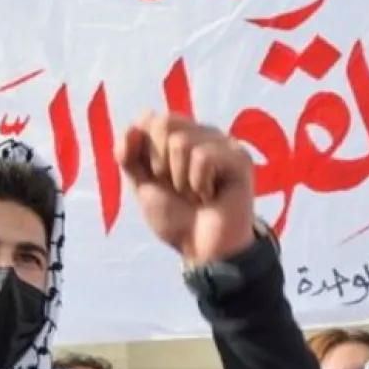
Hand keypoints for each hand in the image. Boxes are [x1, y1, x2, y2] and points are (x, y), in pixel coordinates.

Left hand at [117, 113, 256, 264]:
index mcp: (180, 135)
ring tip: (196, 195)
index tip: (158, 179)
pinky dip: (199, 184)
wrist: (201, 248)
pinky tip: (211, 196)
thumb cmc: (176, 217)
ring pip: (182, 142)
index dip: (145, 153)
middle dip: (160, 164)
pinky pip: (203, 157)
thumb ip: (129, 157)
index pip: (150, 120)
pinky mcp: (239, 157)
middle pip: (164, 124)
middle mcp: (203, 133)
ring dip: (180, 179)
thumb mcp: (142, 186)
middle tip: (178, 188)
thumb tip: (131, 127)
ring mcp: (224, 143)